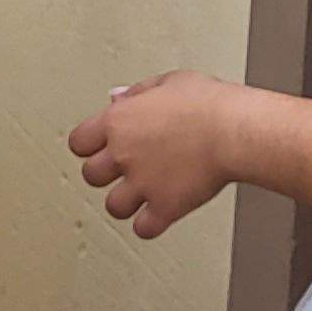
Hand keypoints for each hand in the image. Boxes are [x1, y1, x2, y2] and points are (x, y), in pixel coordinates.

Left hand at [68, 71, 239, 239]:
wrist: (234, 130)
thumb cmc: (208, 103)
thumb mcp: (167, 82)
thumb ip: (137, 93)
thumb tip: (116, 98)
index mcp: (118, 122)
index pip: (78, 143)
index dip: (88, 147)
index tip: (99, 148)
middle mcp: (123, 154)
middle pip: (90, 176)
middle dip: (105, 175)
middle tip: (123, 171)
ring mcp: (143, 183)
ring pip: (113, 207)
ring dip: (125, 203)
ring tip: (141, 196)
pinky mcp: (165, 207)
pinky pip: (144, 228)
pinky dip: (150, 225)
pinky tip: (158, 215)